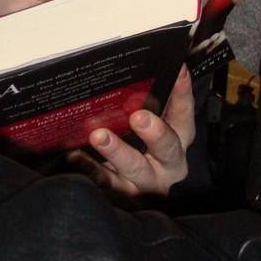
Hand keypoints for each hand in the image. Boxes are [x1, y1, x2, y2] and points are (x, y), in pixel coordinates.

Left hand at [68, 65, 194, 196]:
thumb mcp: (152, 123)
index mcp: (178, 139)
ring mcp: (146, 181)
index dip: (183, 94)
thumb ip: (149, 101)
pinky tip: (76, 156)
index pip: (184, 115)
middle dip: (155, 132)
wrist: (137, 193)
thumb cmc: (142, 145)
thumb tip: (138, 66)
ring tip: (99, 135)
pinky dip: (91, 169)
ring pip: (136, 168)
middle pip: (167, 148)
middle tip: (138, 117)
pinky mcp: (123, 195)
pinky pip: (107, 183)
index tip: (177, 71)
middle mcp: (168, 163)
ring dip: (118, 151)